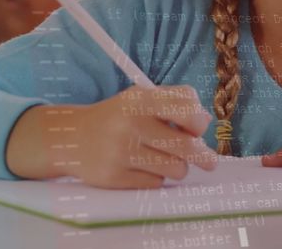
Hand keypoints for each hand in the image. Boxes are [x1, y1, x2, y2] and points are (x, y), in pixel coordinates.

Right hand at [8, 85, 217, 188]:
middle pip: (187, 145)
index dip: (199, 120)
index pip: (186, 106)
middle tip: (209, 162)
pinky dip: (155, 178)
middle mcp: (130, 123)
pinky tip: (140, 168)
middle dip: (204, 156)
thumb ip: (174, 104)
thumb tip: (206, 123)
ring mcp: (121, 151)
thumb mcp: (140, 99)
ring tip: (162, 159)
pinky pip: (156, 183)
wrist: (72, 138)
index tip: (197, 128)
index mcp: (140, 99)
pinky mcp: (114, 177)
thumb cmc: (118, 118)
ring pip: (175, 168)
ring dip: (176, 167)